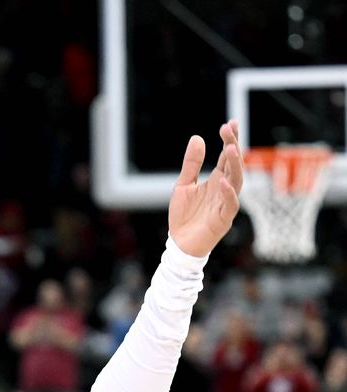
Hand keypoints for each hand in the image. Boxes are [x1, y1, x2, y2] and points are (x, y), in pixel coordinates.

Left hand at [168, 120, 243, 256]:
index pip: (226, 157)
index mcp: (216, 179)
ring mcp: (226, 203)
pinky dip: (228, 193)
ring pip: (237, 181)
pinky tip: (223, 181)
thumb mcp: (183, 185)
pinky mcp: (223, 219)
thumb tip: (197, 137)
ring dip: (235, 165)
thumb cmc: (183, 215)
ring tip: (230, 148)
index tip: (230, 123)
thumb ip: (191, 164)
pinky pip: (230, 204)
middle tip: (229, 130)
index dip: (230, 140)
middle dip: (233, 146)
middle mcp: (224, 189)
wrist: (179, 243)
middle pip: (234, 165)